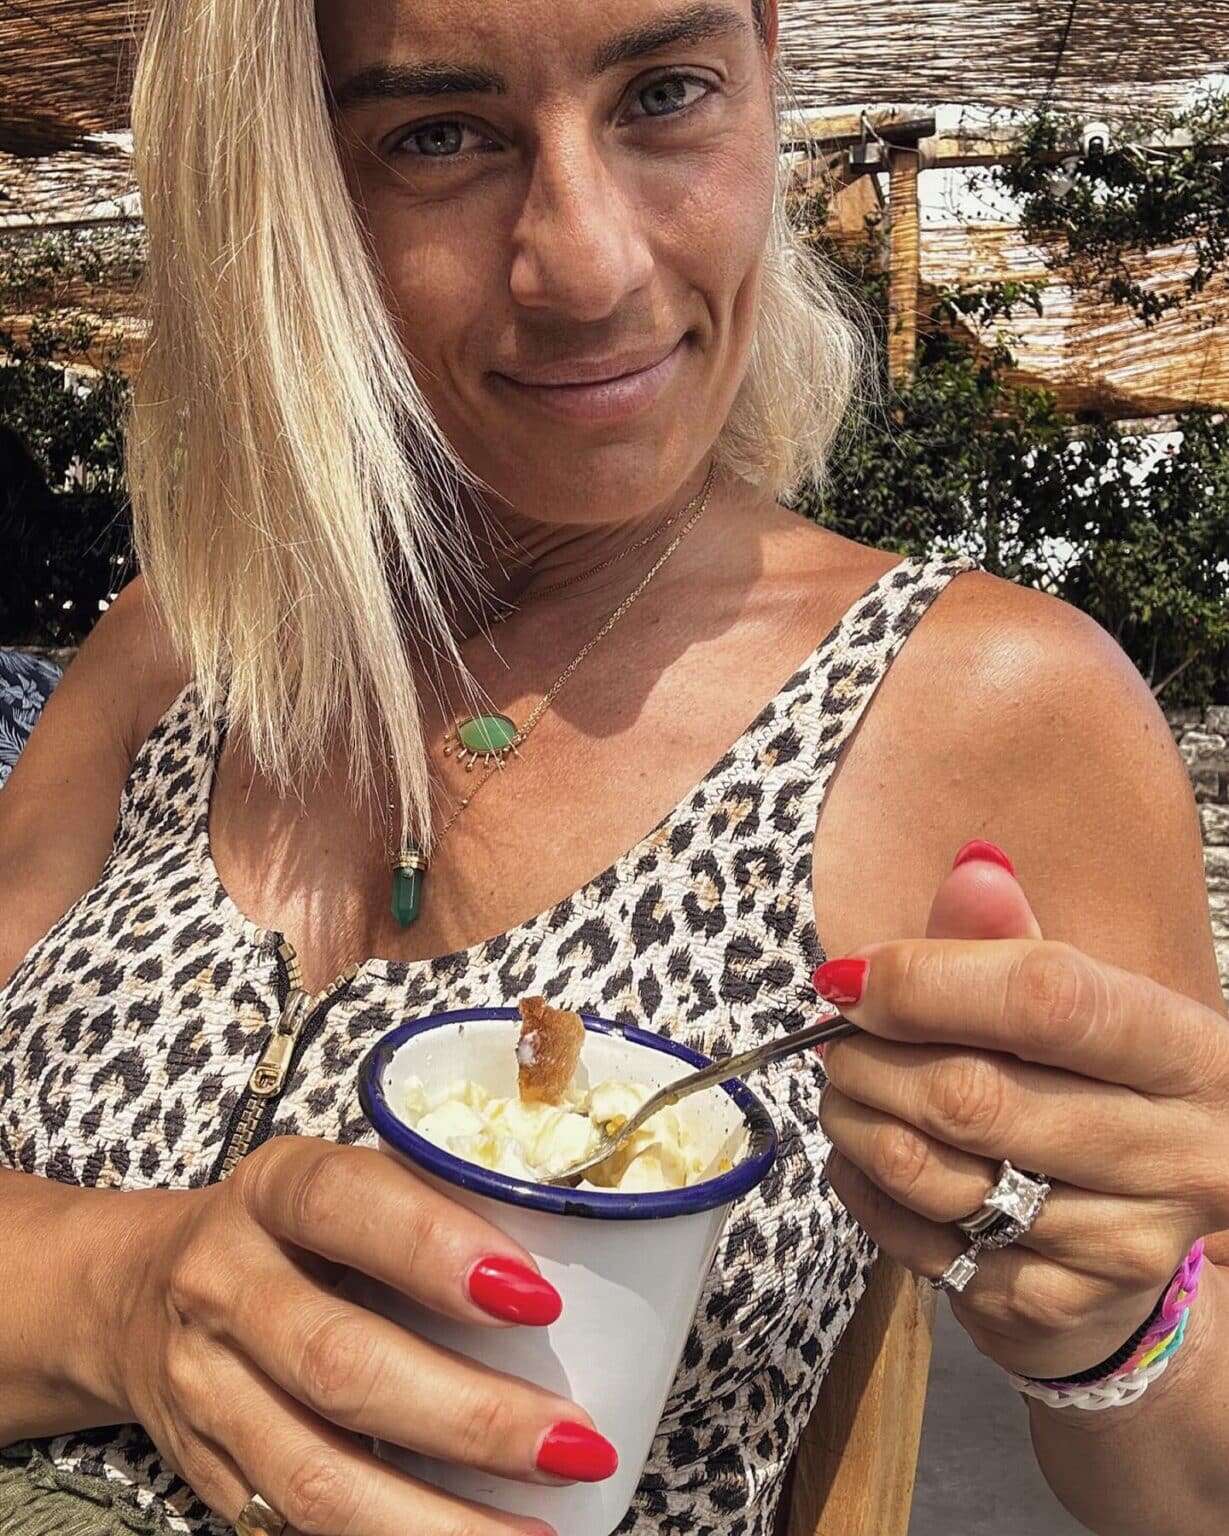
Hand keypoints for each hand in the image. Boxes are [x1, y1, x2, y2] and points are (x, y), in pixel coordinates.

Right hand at [104, 1137, 615, 1535]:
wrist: (138, 1295)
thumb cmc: (289, 1232)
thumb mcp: (341, 1185)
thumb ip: (430, 1208)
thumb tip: (589, 1263)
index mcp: (271, 1191)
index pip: (345, 1203)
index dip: (437, 1248)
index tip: (537, 1298)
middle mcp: (225, 1286)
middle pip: (341, 1362)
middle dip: (470, 1416)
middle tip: (574, 1443)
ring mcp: (207, 1391)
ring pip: (319, 1475)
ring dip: (440, 1521)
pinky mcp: (210, 1477)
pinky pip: (298, 1530)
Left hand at [814, 841, 1228, 1380]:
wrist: (1126, 1242)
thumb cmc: (1093, 1093)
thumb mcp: (1079, 1010)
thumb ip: (1017, 943)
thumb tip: (973, 871)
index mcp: (1192, 1056)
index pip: (1050, 1001)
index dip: (929, 981)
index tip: (853, 976)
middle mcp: (1180, 1158)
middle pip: (974, 1096)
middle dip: (870, 1058)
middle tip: (835, 1038)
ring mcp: (1120, 1247)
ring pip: (931, 1172)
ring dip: (853, 1120)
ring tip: (844, 1088)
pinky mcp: (1054, 1307)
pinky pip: (914, 1238)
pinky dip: (864, 1187)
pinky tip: (866, 1154)